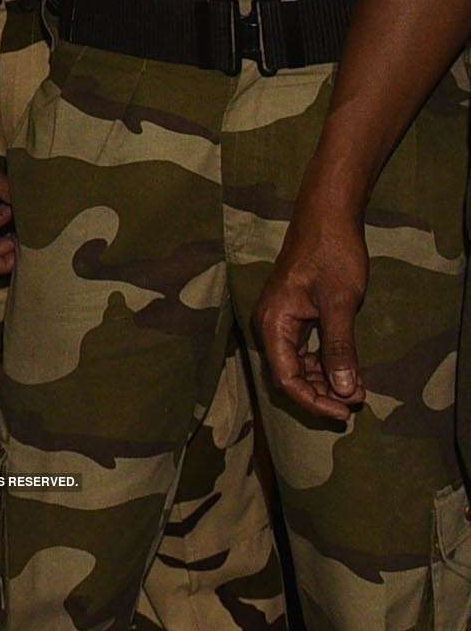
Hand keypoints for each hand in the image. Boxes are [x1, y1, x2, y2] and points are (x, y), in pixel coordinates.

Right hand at [257, 198, 371, 422]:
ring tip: (359, 391)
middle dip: (322, 393)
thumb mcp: (340, 304)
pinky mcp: (295, 315)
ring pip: (299, 364)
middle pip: (290, 374)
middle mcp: (271, 325)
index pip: (286, 377)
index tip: (344, 412)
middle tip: (357, 404)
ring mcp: (282, 320)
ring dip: (326, 381)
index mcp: (273, 323)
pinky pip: (306, 350)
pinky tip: (350, 371)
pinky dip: (327, 364)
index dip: (313, 400)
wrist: (327, 218)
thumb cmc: (331, 255)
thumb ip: (340, 348)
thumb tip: (346, 391)